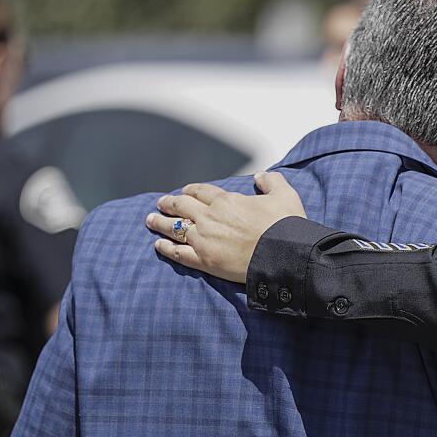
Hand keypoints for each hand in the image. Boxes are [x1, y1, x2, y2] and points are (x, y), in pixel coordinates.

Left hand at [146, 171, 305, 283]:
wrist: (283, 255)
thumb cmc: (285, 226)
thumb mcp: (285, 195)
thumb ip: (272, 181)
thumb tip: (261, 176)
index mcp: (227, 200)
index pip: (202, 191)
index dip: (192, 190)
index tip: (186, 191)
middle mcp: (210, 217)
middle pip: (182, 206)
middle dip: (169, 203)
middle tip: (161, 203)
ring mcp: (204, 239)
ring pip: (174, 228)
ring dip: (160, 222)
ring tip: (150, 220)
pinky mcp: (204, 261)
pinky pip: (178, 252)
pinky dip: (166, 248)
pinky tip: (158, 245)